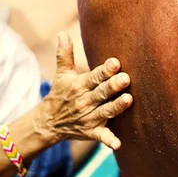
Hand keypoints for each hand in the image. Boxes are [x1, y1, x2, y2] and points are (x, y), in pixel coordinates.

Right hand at [39, 32, 131, 149]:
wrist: (48, 122)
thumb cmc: (60, 93)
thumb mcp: (62, 74)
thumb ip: (65, 54)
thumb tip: (62, 32)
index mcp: (80, 85)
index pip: (94, 77)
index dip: (104, 70)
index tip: (115, 62)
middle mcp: (85, 101)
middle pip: (101, 93)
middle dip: (113, 86)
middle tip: (126, 78)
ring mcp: (88, 117)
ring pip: (105, 111)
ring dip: (116, 107)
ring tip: (129, 100)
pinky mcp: (91, 132)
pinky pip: (100, 137)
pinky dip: (108, 141)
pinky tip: (118, 143)